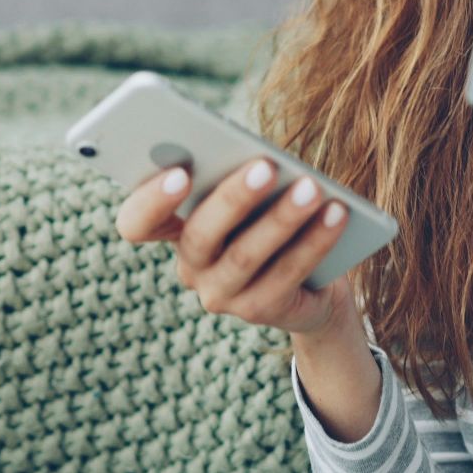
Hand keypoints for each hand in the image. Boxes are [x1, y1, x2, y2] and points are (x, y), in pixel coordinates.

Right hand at [114, 157, 357, 337]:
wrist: (311, 283)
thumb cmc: (271, 217)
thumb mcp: (251, 194)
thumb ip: (241, 176)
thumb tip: (261, 162)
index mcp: (174, 229)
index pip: (136, 223)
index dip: (150, 201)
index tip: (180, 173)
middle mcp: (189, 267)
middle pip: (199, 236)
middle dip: (233, 199)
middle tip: (266, 167)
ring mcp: (220, 295)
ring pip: (246, 256)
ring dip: (283, 219)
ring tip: (313, 189)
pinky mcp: (258, 311)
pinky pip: (287, 274)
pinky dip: (315, 241)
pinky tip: (337, 213)